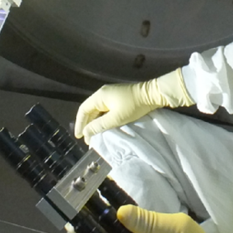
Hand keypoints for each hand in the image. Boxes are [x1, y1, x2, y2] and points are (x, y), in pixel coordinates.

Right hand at [74, 69, 192, 139]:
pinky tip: (104, 126)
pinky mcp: (118, 97)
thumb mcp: (115, 118)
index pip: (83, 110)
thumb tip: (86, 132)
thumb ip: (99, 125)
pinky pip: (105, 108)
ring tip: (95, 135)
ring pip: (98, 110)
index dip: (79, 123)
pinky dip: (102, 118)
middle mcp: (102, 93)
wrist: (152, 95)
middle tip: (88, 139)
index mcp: (99, 96)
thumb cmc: (133, 106)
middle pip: (90, 110)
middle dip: (87, 124)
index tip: (79, 136)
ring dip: (95, 122)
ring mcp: (111, 94)